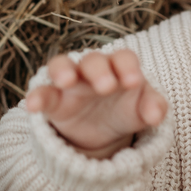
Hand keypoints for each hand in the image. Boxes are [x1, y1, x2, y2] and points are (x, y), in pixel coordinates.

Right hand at [24, 49, 168, 159]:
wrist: (103, 132)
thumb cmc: (126, 110)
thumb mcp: (142, 111)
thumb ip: (154, 108)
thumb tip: (157, 115)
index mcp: (120, 67)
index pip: (124, 58)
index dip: (128, 67)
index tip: (134, 83)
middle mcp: (93, 70)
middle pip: (93, 60)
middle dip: (99, 70)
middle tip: (107, 88)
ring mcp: (71, 83)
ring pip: (62, 65)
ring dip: (63, 70)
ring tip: (67, 82)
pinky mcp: (54, 101)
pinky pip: (42, 93)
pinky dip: (37, 97)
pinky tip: (34, 106)